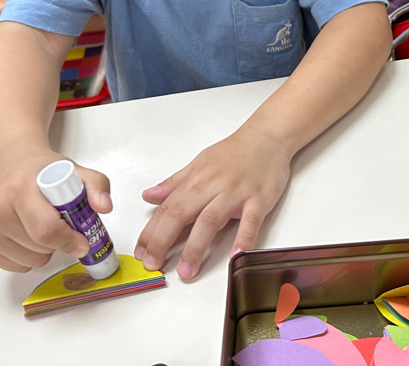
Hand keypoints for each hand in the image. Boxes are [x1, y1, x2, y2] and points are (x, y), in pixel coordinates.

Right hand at [0, 149, 112, 271]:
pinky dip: (29, 256)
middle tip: (61, 222)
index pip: (46, 230)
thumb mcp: (76, 171)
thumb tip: (104, 207)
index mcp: (21, 189)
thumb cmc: (44, 172)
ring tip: (41, 224)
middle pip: (40, 248)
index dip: (69, 240)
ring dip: (45, 250)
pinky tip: (27, 233)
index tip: (82, 240)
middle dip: (60, 242)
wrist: (11, 166)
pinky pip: (18, 266)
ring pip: (31, 262)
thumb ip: (96, 185)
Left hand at [134, 125, 292, 279]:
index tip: (141, 252)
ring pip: (211, 220)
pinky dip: (243, 238)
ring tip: (186, 271)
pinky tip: (235, 255)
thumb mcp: (199, 164)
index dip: (151, 231)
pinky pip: (251, 220)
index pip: (167, 208)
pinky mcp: (259, 199)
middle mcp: (213, 187)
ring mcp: (236, 193)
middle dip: (164, 241)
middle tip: (153, 265)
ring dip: (196, 247)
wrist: (267, 137)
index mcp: (196, 181)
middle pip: (182, 214)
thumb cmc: (234, 152)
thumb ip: (175, 183)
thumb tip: (149, 195)